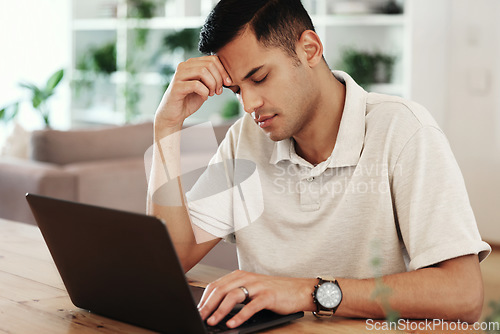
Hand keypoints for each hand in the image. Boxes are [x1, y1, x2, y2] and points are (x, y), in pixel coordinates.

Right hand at [154, 56, 231, 128]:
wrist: (174, 114)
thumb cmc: (190, 100)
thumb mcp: (205, 87)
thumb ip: (212, 78)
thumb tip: (227, 76)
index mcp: (191, 64)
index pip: (212, 59)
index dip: (223, 71)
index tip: (227, 83)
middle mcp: (184, 66)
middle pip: (209, 64)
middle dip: (218, 78)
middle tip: (218, 91)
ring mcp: (179, 75)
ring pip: (202, 71)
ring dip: (212, 84)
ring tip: (212, 94)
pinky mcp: (176, 87)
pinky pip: (196, 85)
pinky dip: (205, 92)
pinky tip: (204, 97)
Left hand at [197, 270, 315, 327]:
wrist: (298, 290)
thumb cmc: (274, 291)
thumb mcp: (251, 290)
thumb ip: (235, 295)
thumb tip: (215, 309)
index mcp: (240, 276)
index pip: (216, 285)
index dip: (204, 299)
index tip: (197, 310)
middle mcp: (247, 278)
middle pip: (221, 290)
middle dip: (208, 305)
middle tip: (200, 317)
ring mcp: (257, 286)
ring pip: (233, 296)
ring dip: (220, 310)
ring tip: (212, 322)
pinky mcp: (268, 296)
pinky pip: (251, 306)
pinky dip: (240, 316)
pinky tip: (232, 324)